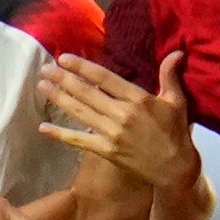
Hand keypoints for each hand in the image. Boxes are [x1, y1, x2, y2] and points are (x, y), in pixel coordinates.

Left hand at [38, 51, 197, 191]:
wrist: (174, 167)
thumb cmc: (175, 132)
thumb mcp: (176, 101)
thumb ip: (169, 76)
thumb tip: (176, 51)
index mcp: (138, 99)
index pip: (105, 78)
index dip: (83, 67)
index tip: (64, 58)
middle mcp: (122, 114)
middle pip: (87, 93)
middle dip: (64, 79)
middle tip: (45, 68)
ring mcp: (112, 133)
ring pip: (81, 112)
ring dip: (59, 98)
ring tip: (42, 86)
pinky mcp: (107, 150)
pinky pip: (80, 140)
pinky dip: (61, 134)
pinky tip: (44, 128)